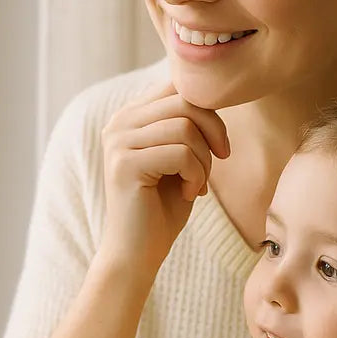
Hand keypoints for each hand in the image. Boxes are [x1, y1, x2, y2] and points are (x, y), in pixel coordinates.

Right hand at [99, 81, 228, 272]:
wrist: (137, 252)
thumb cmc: (164, 205)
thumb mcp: (180, 154)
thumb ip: (187, 122)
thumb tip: (214, 91)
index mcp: (130, 115)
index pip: (178, 85)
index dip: (208, 110)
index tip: (218, 144)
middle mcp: (119, 122)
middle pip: (185, 101)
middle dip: (213, 132)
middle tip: (218, 162)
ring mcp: (118, 141)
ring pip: (185, 127)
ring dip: (204, 159)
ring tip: (197, 183)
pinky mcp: (124, 164)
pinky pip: (180, 153)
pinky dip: (196, 175)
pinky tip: (189, 194)